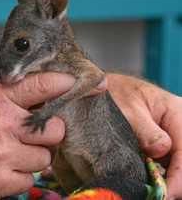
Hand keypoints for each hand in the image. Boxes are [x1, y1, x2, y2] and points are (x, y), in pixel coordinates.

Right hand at [0, 72, 74, 199]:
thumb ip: (7, 99)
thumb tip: (40, 100)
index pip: (40, 86)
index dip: (61, 83)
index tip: (72, 83)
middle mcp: (1, 125)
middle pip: (53, 129)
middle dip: (50, 132)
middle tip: (38, 133)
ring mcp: (1, 155)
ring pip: (44, 158)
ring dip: (34, 157)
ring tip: (13, 154)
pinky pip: (29, 180)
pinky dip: (21, 177)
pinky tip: (4, 170)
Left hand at [107, 73, 181, 199]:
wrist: (106, 91)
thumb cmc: (117, 94)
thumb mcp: (129, 108)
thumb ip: (145, 129)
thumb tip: (160, 151)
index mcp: (178, 112)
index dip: (179, 176)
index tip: (167, 194)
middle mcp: (179, 126)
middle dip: (176, 182)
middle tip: (160, 196)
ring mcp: (172, 138)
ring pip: (177, 166)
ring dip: (169, 181)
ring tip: (155, 193)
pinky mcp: (162, 147)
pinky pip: (167, 165)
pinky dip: (161, 177)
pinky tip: (152, 186)